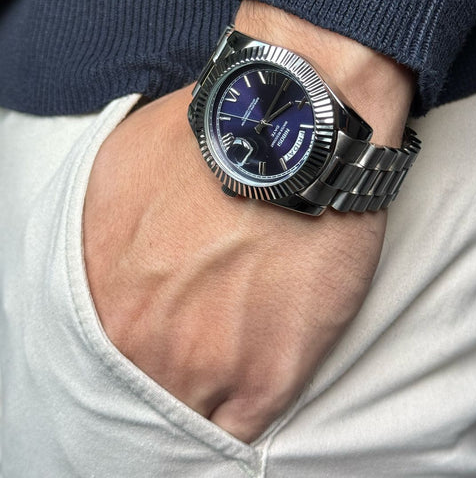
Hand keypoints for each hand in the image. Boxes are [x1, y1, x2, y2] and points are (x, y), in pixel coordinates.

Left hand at [83, 1, 414, 443]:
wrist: (295, 129)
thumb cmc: (213, 141)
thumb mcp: (116, 168)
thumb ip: (95, 231)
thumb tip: (98, 261)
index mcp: (101, 298)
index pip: (103, 361)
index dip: (134, 352)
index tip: (155, 340)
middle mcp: (143, 343)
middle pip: (146, 390)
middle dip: (167, 372)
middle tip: (199, 341)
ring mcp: (207, 367)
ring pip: (193, 416)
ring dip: (207, 396)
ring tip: (231, 352)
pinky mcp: (269, 377)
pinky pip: (241, 430)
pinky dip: (243, 413)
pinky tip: (255, 374)